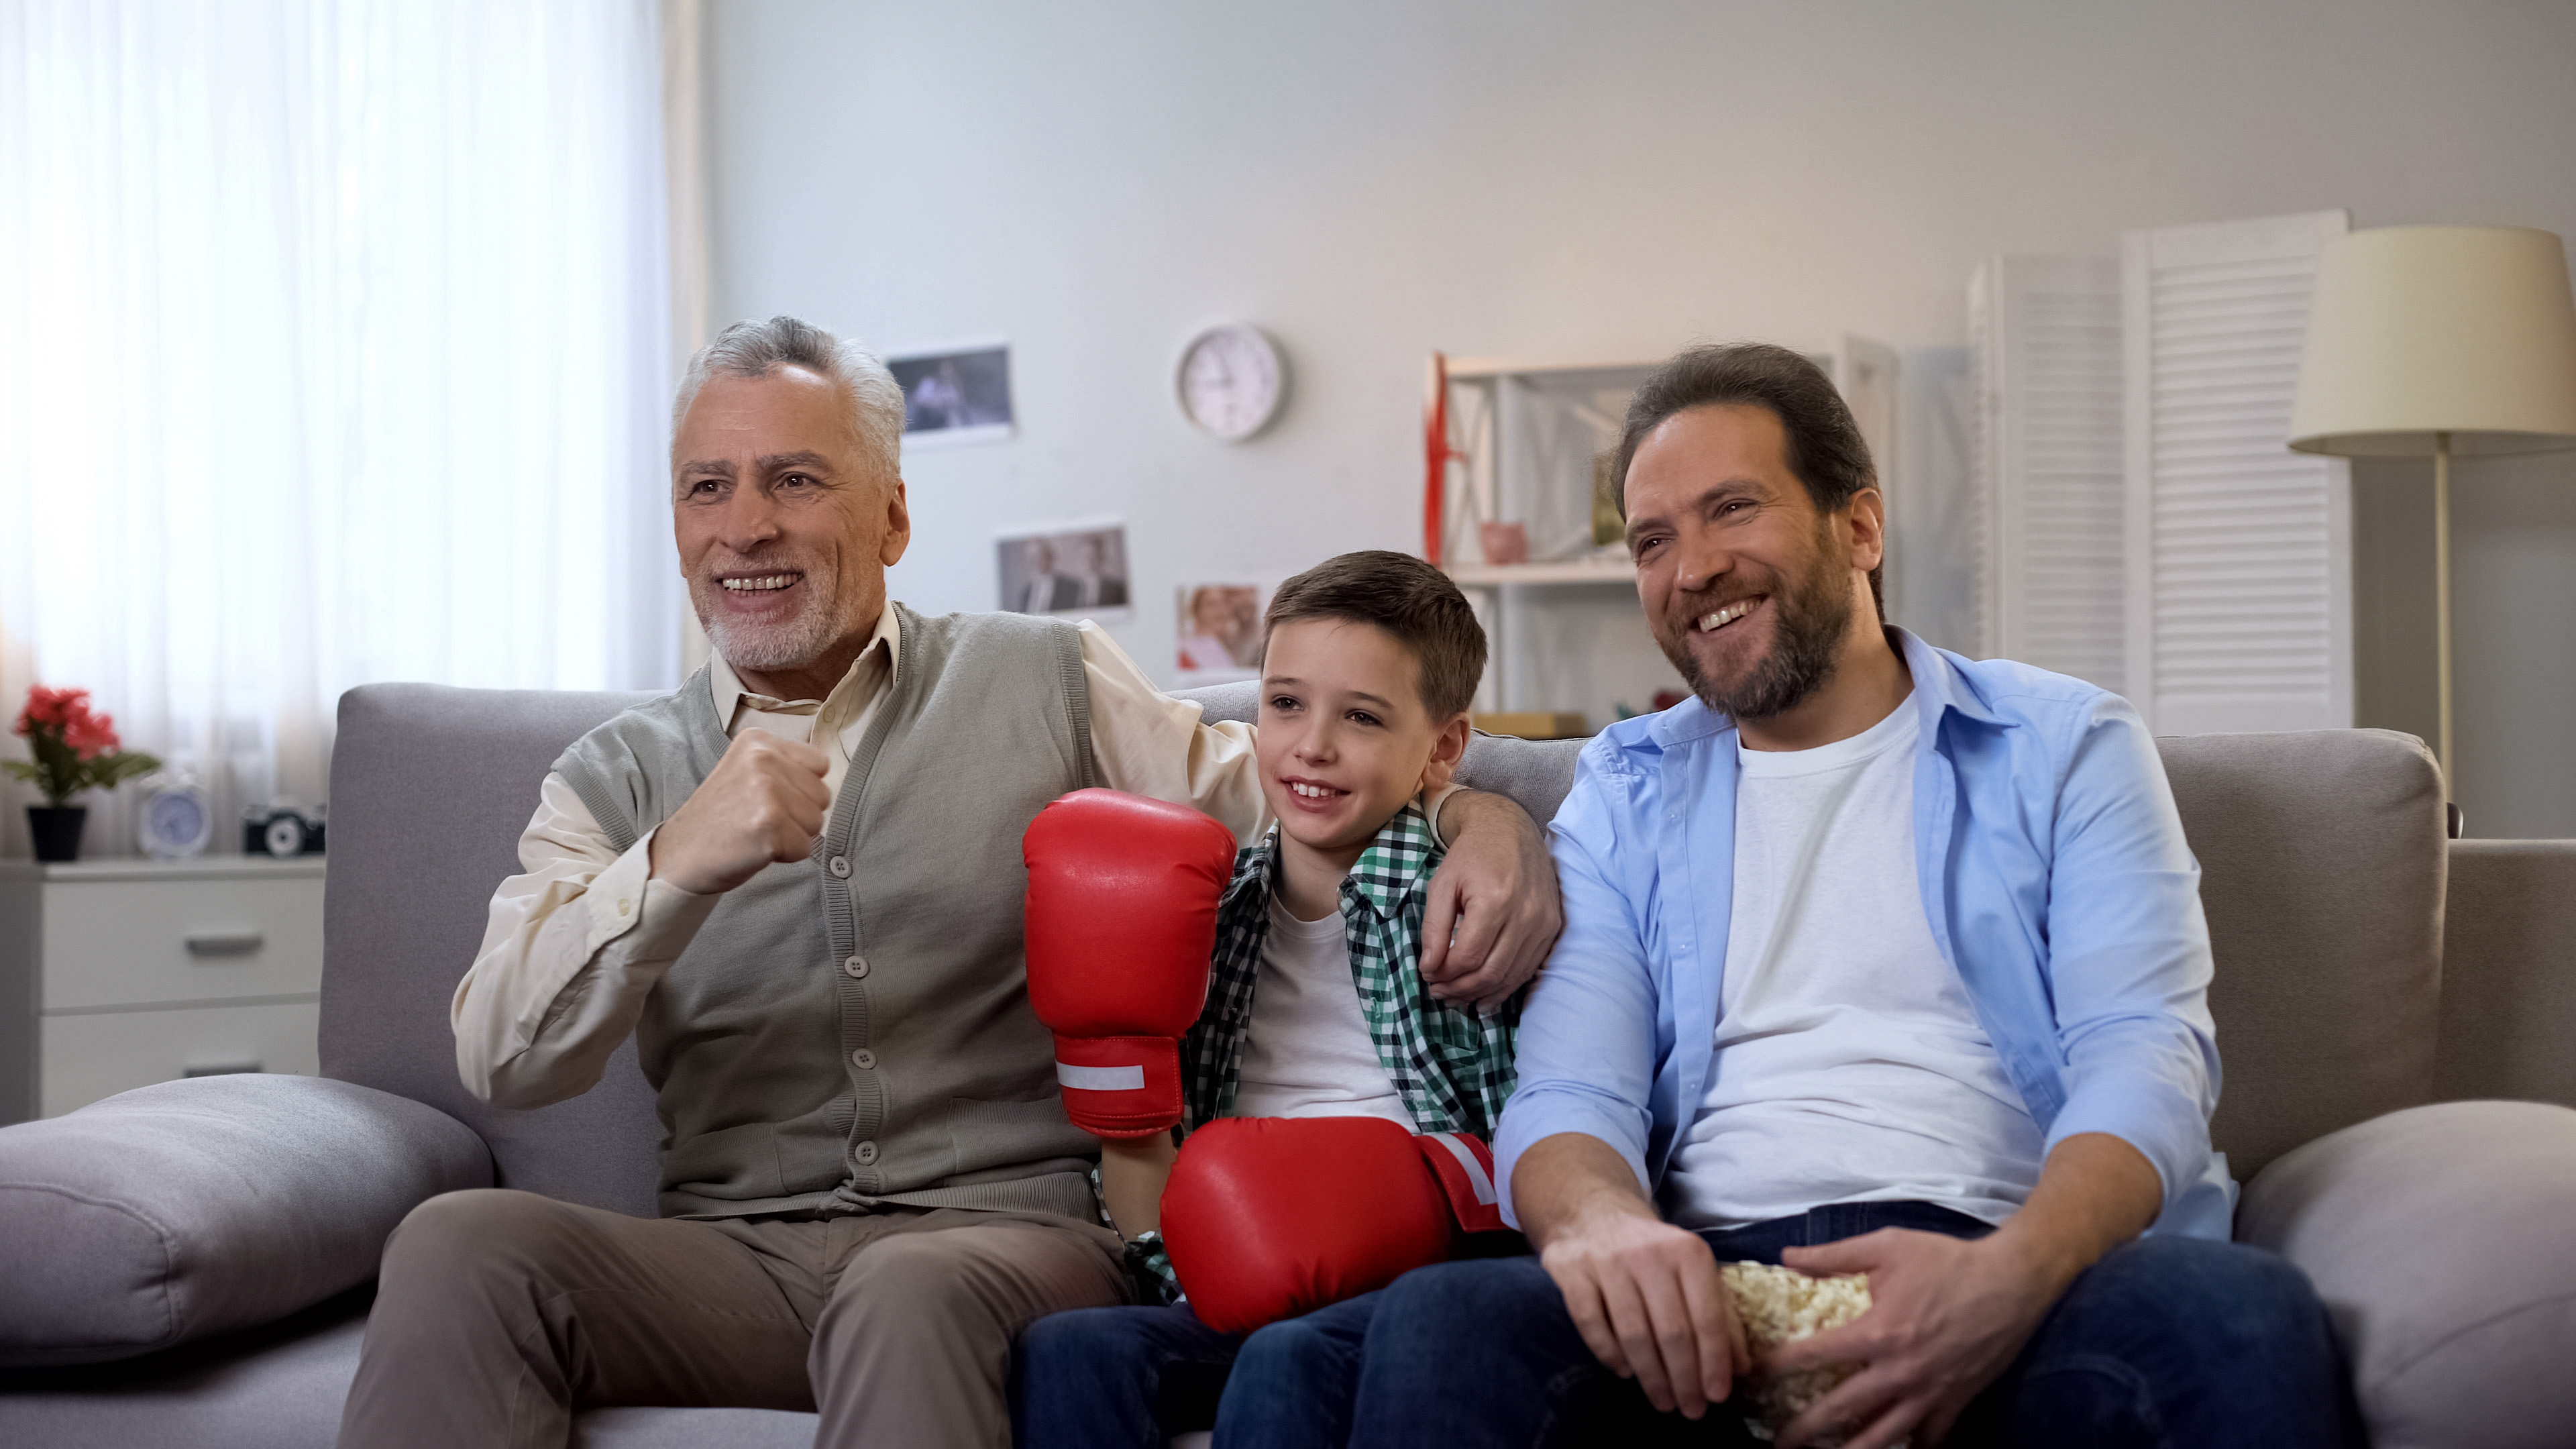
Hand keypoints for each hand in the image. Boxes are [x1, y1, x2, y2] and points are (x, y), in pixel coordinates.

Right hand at [647, 730, 830, 894]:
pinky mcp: (769, 826)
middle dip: (798, 815)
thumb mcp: (746, 772)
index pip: (819, 764)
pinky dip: (785, 856)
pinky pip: (805, 848)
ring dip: (793, 835)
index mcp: (758, 741)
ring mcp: (766, 791)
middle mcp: (763, 759)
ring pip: (817, 822)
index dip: (801, 789)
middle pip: (822, 795)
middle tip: (759, 819)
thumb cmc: (720, 818)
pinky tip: (755, 848)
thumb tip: (827, 772)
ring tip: (757, 832)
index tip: (767, 799)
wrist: (681, 854)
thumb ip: (784, 766)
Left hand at [1420, 789, 1562, 1009]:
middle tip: (1438, 994)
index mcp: (1494, 900)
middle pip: (1491, 972)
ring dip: (1481, 994)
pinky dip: (1505, 987)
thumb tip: (1429, 968)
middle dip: (1460, 990)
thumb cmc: (1471, 856)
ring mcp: (1543, 923)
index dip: (1444, 973)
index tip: (1427, 976)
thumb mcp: (1442, 885)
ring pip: (1511, 977)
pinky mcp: (1552, 927)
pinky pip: (1528, 969)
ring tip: (1456, 997)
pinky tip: (1484, 995)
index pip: (1468, 956)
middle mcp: (1525, 914)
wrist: (1510, 830)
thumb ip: (1433, 928)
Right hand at [1538, 1199, 1748, 1418]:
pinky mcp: (1573, 1270)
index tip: (1717, 1396)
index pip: (1707, 1317)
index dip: (1714, 1361)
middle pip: (1671, 1332)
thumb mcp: (1694, 1272)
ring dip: (1651, 1377)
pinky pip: (1591, 1324)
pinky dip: (1609, 1354)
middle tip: (1691, 1410)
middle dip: (1684, 1379)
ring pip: (1633, 1333)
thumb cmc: (1655, 1254)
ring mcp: (1607, 1260)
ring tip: (1663, 1401)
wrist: (1595, 1214)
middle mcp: (1649, 1253)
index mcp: (1688, 1252)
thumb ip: (1721, 1315)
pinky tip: (1625, 1372)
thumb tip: (1740, 1368)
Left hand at [1766, 1229, 2059, 1448]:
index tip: (1754, 1378)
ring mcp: (1929, 1393)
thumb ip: (1833, 1255)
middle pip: (1841, 1411)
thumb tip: (1786, 1256)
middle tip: (1777, 1441)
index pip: (1814, 1357)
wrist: (2013, 1281)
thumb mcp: (1887, 1246)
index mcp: (1878, 1333)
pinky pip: (1926, 1439)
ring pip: (1881, 1437)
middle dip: (1804, 1430)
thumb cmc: (1948, 1260)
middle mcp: (1900, 1372)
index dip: (1778, 1368)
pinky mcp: (1955, 1403)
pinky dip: (1906, 1448)